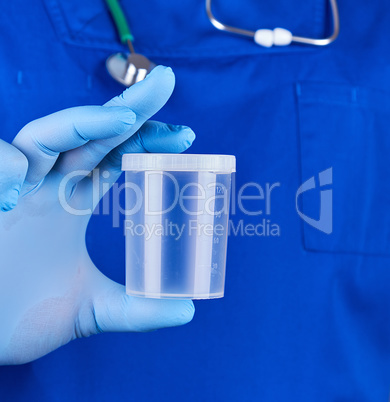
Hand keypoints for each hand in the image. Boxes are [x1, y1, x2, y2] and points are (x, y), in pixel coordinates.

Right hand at [0, 66, 194, 364]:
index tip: (186, 135)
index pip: (114, 154)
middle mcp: (43, 185)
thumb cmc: (21, 316)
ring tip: (124, 119)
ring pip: (43, 136)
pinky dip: (5, 167)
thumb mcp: (90, 309)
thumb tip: (188, 310)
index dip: (146, 139)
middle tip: (167, 81)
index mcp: (70, 199)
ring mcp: (10, 189)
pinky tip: (16, 190)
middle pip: (89, 131)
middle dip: (128, 106)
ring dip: (80, 123)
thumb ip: (137, 310)